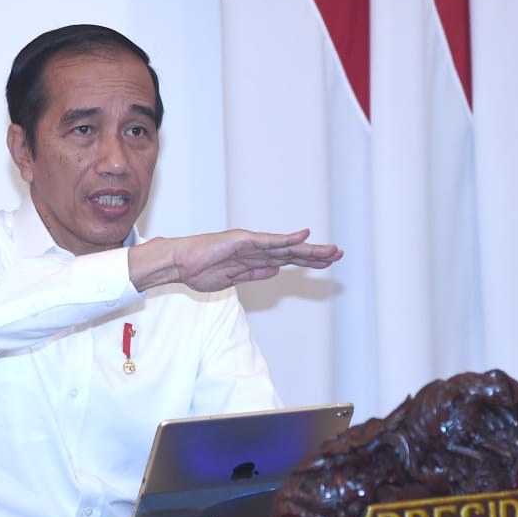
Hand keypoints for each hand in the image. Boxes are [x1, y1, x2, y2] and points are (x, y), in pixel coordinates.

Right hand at [129, 229, 342, 292]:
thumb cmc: (199, 271)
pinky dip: (286, 239)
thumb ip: (254, 274)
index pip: (287, 260)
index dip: (308, 262)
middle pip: (292, 252)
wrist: (178, 264)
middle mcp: (256, 249)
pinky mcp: (242, 241)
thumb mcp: (232, 279)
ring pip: (285, 247)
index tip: (327, 264)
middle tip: (338, 254)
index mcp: (254, 259)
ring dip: (309, 249)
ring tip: (330, 250)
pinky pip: (268, 241)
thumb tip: (276, 272)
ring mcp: (250, 244)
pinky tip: (303, 236)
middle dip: (315, 254)